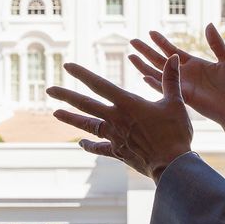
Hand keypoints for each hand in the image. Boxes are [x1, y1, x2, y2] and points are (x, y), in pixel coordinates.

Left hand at [46, 55, 192, 181]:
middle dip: (66, 95)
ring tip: (55, 113)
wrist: (171, 165)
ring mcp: (115, 137)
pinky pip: (100, 148)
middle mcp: (116, 119)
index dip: (82, 74)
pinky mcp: (118, 152)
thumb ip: (171, 79)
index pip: (99, 84)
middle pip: (85, 104)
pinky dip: (90, 146)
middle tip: (49, 89)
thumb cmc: (175, 133)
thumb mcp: (175, 103)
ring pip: (88, 125)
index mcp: (127, 104)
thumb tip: (174, 58)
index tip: (67, 66)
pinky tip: (81, 144)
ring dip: (71, 119)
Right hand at [130, 23, 224, 157]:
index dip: (161, 41)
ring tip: (130, 57)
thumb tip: (208, 24)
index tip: (150, 32)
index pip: (172, 50)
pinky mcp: (184, 96)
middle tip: (132, 41)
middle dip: (146, 51)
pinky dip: (154, 82)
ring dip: (144, 66)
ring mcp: (182, 85)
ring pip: (158, 73)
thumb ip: (216, 43)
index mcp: (193, 63)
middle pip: (159, 60)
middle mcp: (184, 73)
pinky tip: (144, 76)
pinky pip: (166, 87)